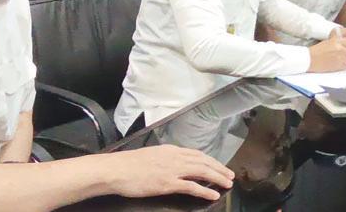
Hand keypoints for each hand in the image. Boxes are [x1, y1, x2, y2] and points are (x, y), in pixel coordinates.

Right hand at [104, 145, 234, 200]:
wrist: (115, 169)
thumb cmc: (128, 165)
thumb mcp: (150, 156)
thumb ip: (164, 158)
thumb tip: (172, 164)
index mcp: (170, 150)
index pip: (196, 153)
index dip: (210, 160)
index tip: (219, 165)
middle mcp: (174, 157)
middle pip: (203, 161)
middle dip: (219, 168)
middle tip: (230, 175)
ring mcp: (172, 170)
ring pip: (202, 171)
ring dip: (217, 177)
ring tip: (227, 183)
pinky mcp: (168, 183)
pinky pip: (192, 186)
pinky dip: (205, 190)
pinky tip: (214, 195)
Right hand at [308, 29, 345, 71]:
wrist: (309, 59)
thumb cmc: (317, 51)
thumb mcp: (328, 42)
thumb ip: (339, 41)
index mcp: (337, 41)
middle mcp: (340, 49)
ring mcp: (339, 58)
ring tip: (343, 60)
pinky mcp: (337, 66)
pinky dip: (345, 65)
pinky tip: (339, 63)